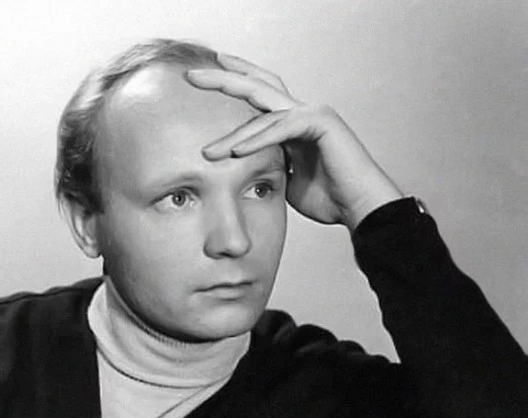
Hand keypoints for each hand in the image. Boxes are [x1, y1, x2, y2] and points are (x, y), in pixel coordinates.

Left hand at [186, 54, 403, 229]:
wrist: (359, 207)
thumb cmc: (330, 198)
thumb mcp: (288, 182)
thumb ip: (271, 169)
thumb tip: (250, 175)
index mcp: (293, 123)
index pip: (259, 97)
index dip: (234, 83)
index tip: (205, 79)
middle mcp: (302, 112)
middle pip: (258, 86)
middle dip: (224, 79)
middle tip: (193, 76)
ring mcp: (313, 114)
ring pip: (264, 113)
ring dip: (234, 134)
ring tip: (209, 152)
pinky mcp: (321, 123)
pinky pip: (282, 128)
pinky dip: (258, 139)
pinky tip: (237, 150)